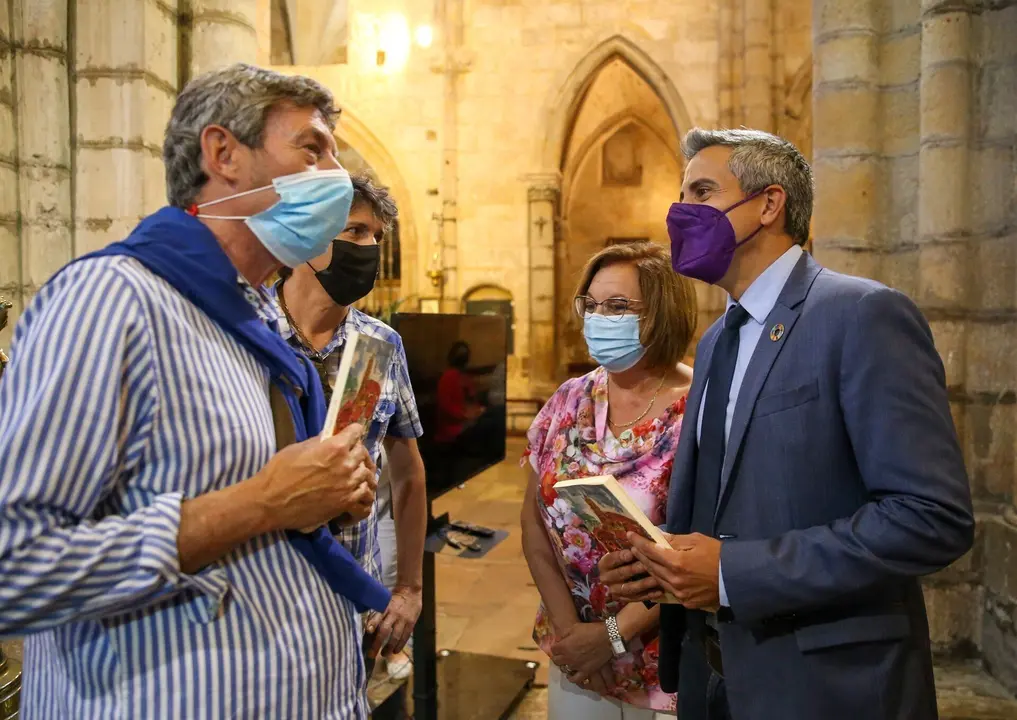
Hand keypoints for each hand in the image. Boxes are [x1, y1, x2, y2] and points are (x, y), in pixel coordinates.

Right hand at [254, 423, 377, 531]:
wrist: (270, 502)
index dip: (353, 432)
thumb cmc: (279, 471)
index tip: (350, 434)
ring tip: (356, 475)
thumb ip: (319, 441)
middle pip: (364, 453)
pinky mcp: (345, 503)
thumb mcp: (298, 448)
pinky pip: (365, 497)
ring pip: (368, 475)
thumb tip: (330, 435)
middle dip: (358, 451)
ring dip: (362, 472)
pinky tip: (357, 493)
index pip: (356, 432)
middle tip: (351, 454)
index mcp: (335, 447)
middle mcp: (346, 464)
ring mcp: (348, 485)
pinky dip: (363, 494)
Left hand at [366, 585, 422, 657]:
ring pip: (395, 636)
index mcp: (385, 607)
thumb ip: (377, 614)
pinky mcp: (411, 623)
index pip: (378, 616)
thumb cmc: (393, 598)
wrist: (411, 591)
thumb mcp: (384, 602)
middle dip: (377, 643)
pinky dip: (400, 645)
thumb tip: (368, 629)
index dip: (373, 624)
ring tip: (384, 654)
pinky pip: (405, 636)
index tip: (367, 632)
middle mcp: (394, 614)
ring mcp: (403, 619)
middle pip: (385, 630)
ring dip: (389, 647)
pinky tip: (395, 651)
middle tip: (371, 654)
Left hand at [550, 622, 613, 690]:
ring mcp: (576, 666)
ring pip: (564, 669)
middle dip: (558, 656)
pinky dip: (572, 677)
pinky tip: (572, 674)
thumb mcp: (574, 627)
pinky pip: (576, 679)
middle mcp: (568, 658)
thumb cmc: (590, 630)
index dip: (556, 646)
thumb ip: (564, 634)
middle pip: (556, 660)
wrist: (606, 638)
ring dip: (565, 665)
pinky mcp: (586, 671)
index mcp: (563, 646)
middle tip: (562, 653)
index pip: (553, 649)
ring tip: (568, 662)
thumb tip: (559, 639)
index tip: (560, 644)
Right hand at [598, 550, 663, 603]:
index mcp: (604, 563)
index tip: (632, 552)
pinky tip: (659, 590)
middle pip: (621, 574)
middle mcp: (606, 578)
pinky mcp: (625, 600)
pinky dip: (649, 595)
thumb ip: (632, 544)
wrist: (619, 579)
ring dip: (643, 583)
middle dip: (634, 568)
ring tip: (656, 578)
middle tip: (647, 564)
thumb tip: (641, 532)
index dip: (621, 556)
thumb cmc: (625, 559)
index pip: (611, 559)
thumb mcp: (623, 550)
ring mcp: (615, 591)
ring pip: (630, 588)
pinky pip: (637, 598)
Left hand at [628, 532, 721, 610]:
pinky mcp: (686, 602)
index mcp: (677, 562)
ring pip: (657, 580)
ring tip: (644, 559)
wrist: (736, 578)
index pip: (650, 551)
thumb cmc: (718, 555)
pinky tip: (660, 574)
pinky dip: (662, 581)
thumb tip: (658, 536)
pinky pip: (668, 590)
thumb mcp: (697, 541)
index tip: (630, 534)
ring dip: (649, 568)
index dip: (638, 542)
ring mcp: (679, 593)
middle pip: (650, 566)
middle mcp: (674, 580)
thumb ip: (675, 540)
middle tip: (634, 546)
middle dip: (641, 555)